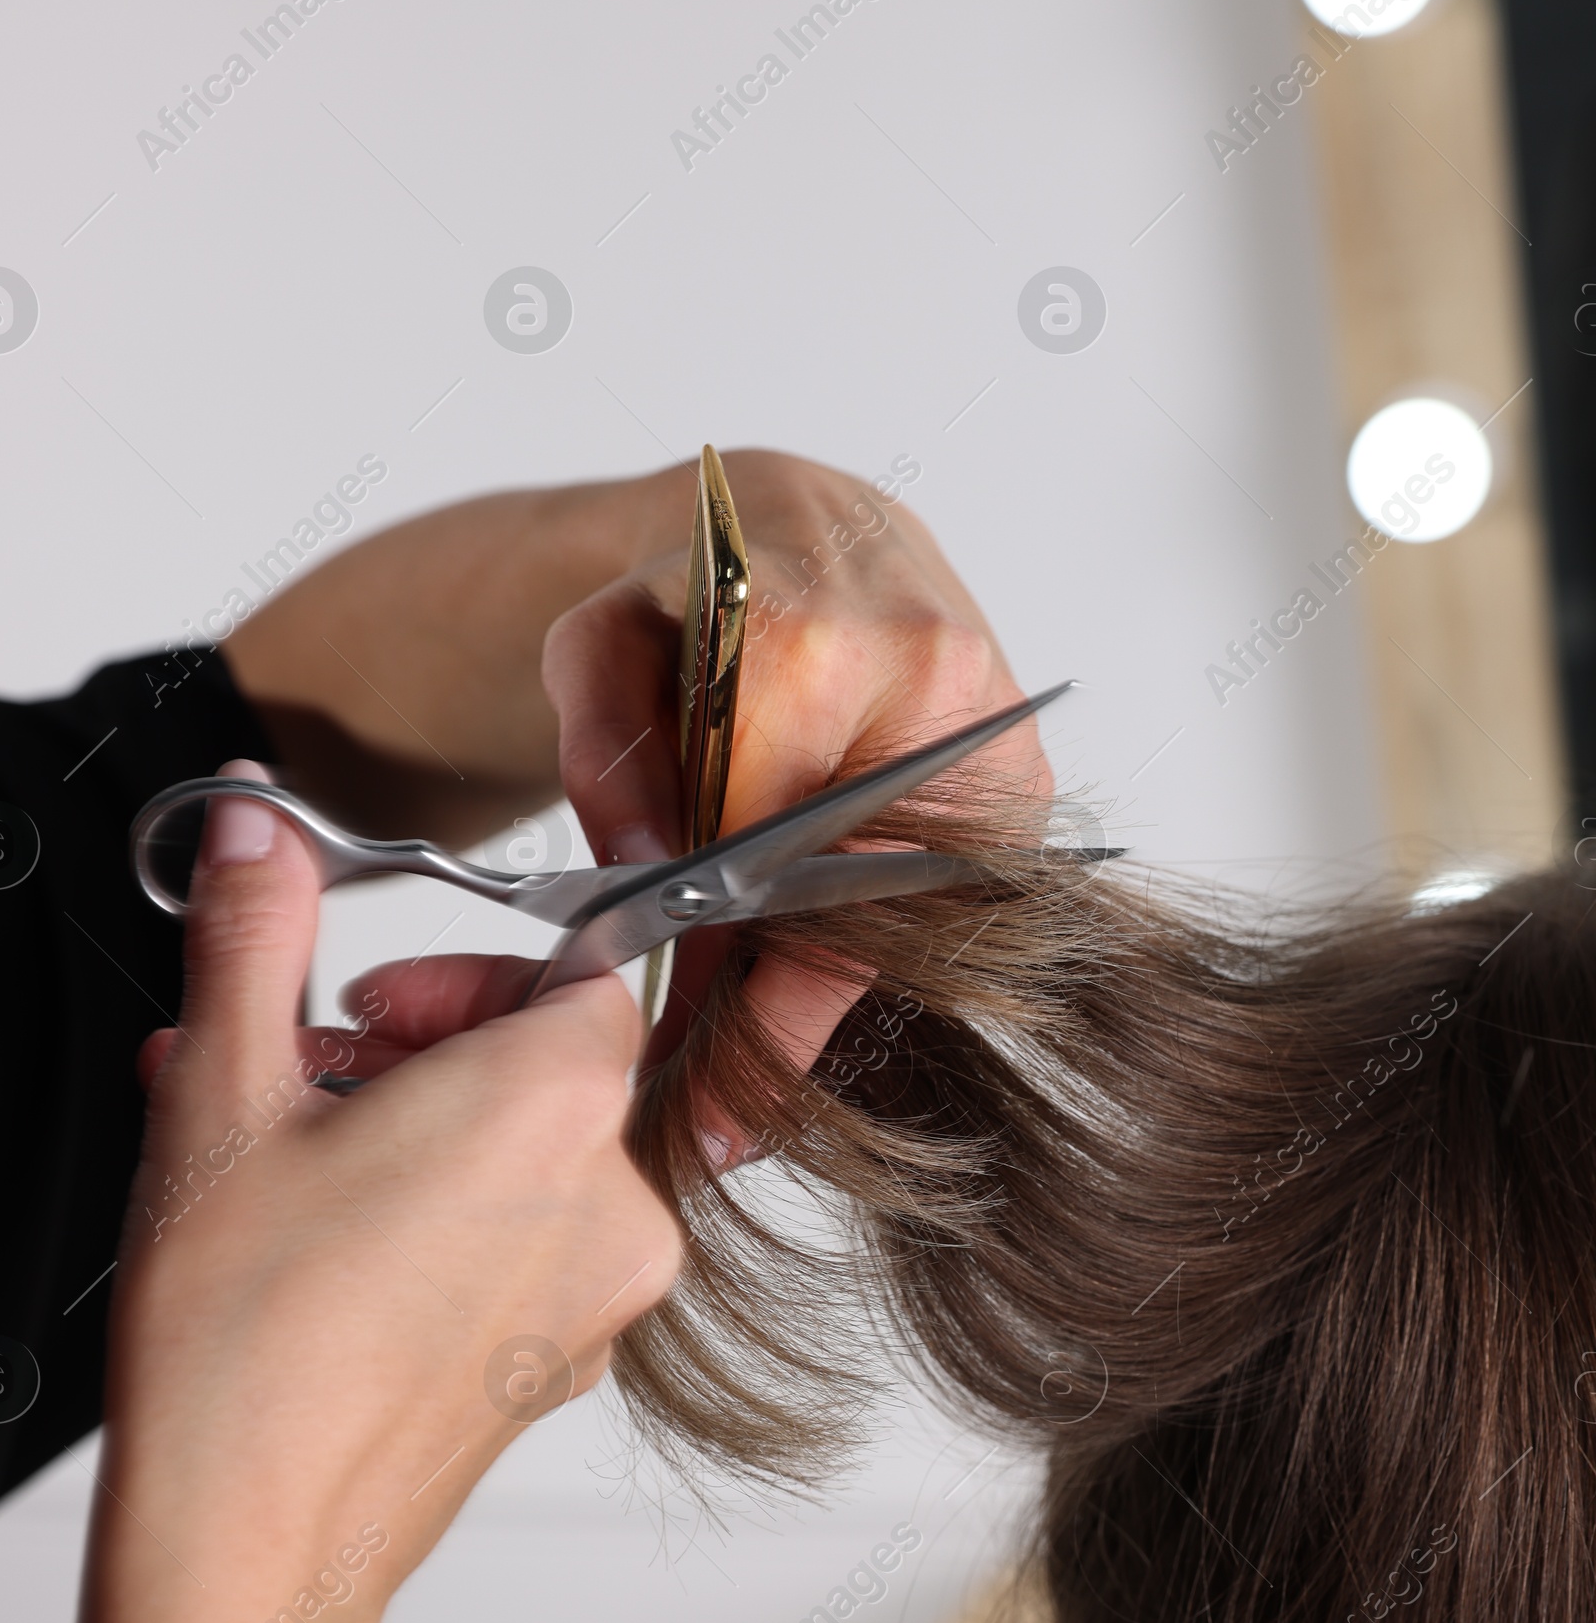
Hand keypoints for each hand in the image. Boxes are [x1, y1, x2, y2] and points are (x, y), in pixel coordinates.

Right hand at [0, 772, 679, 1622]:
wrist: (246, 1553)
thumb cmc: (242, 1341)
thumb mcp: (225, 1093)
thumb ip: (259, 935)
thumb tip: (258, 829)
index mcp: (562, 1110)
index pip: (585, 970)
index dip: (466, 970)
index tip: (371, 996)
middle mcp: (615, 1205)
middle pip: (553, 1063)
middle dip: (418, 1046)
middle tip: (302, 1069)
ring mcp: (600, 1300)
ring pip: (525, 1159)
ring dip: (409, 1129)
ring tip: (273, 1152)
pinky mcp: (562, 1367)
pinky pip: (518, 1246)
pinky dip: (435, 1217)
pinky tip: (316, 1233)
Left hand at [544, 450, 1047, 1146]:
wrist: (803, 523)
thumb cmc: (695, 592)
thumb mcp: (596, 653)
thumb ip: (604, 765)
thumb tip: (641, 883)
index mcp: (815, 647)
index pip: (776, 870)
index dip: (744, 1000)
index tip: (710, 1098)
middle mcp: (931, 683)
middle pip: (859, 913)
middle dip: (784, 1012)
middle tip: (724, 1092)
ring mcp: (997, 730)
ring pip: (908, 922)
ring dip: (828, 978)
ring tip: (755, 1024)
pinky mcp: (1026, 770)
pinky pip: (946, 901)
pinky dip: (873, 938)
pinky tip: (808, 958)